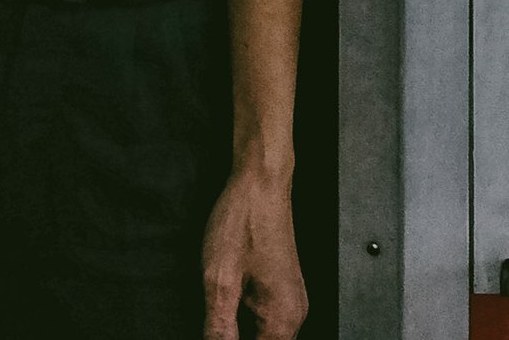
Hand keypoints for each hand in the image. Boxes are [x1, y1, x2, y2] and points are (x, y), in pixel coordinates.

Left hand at [201, 167, 305, 339]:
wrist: (260, 184)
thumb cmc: (243, 222)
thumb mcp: (220, 279)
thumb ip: (219, 326)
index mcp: (283, 320)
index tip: (215, 333)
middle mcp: (293, 315)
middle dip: (235, 337)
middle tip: (215, 317)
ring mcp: (289, 302)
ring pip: (264, 335)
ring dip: (239, 331)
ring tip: (218, 308)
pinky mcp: (280, 289)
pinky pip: (263, 318)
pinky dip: (243, 320)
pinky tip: (226, 304)